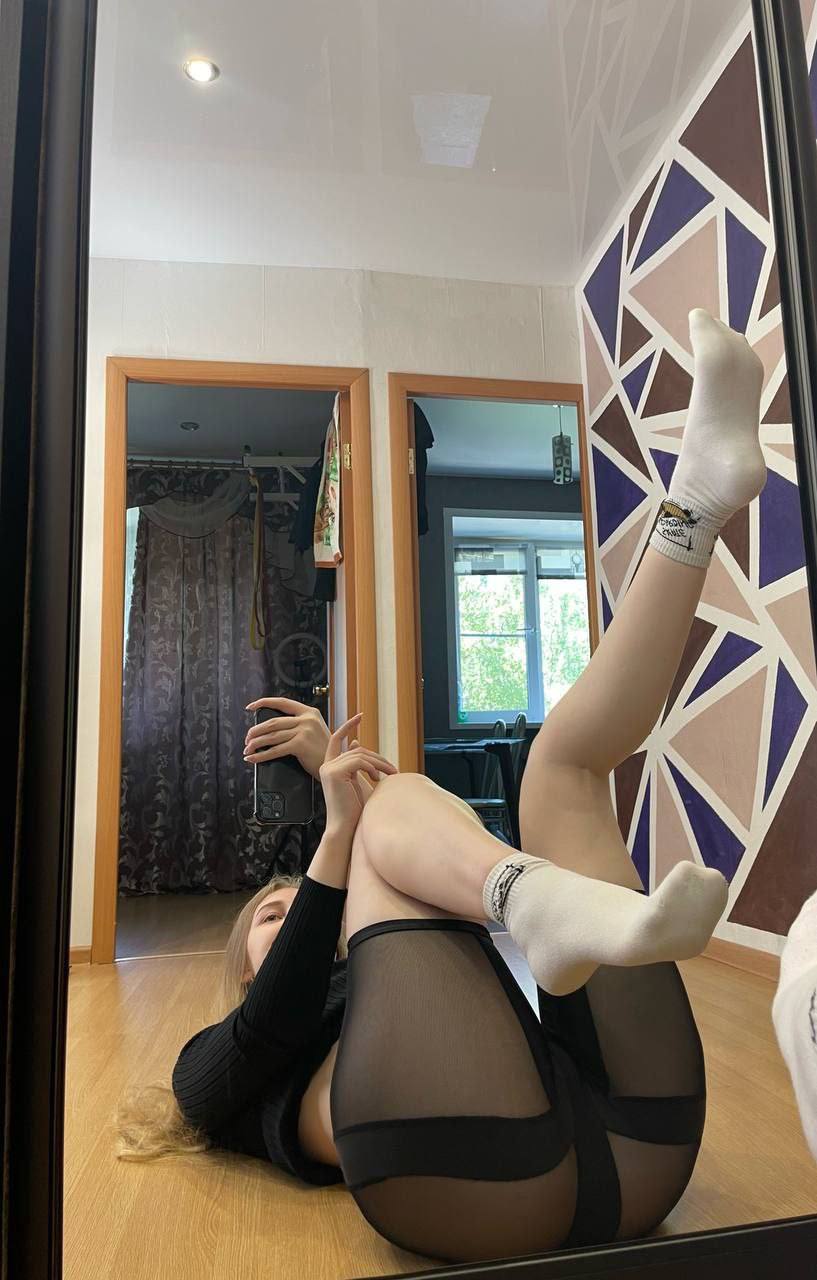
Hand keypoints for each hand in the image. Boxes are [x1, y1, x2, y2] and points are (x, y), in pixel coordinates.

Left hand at [244, 697, 330, 778]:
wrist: (335, 764)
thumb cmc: (323, 751)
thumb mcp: (314, 730)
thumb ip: (298, 724)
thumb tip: (271, 728)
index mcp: (310, 712)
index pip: (282, 702)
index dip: (264, 702)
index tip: (251, 707)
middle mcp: (307, 719)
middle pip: (273, 722)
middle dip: (256, 730)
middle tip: (247, 738)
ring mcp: (304, 731)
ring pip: (272, 736)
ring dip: (256, 743)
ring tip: (247, 749)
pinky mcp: (301, 744)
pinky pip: (275, 750)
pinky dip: (261, 755)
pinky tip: (253, 758)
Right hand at [319, 714, 397, 837]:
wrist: (345, 828)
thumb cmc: (354, 810)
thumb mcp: (357, 782)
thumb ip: (357, 764)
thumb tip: (356, 743)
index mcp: (330, 767)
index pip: (336, 739)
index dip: (347, 726)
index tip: (360, 716)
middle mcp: (326, 766)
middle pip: (357, 750)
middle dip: (378, 758)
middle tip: (393, 770)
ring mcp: (328, 769)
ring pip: (360, 755)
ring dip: (380, 764)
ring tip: (390, 775)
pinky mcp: (334, 773)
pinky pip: (359, 762)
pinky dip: (372, 768)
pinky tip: (377, 779)